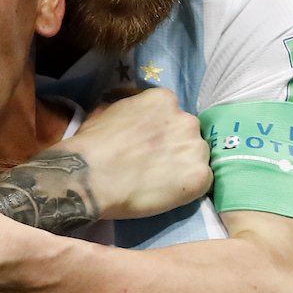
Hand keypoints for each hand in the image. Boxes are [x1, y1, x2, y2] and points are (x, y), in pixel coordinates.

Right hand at [60, 88, 211, 218]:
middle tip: (155, 163)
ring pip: (197, 157)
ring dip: (183, 166)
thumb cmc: (91, 143)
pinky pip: (202, 181)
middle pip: (187, 133)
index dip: (161, 131)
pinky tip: (168, 193)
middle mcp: (186, 119)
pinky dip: (188, 188)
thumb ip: (130, 108)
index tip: (149, 144)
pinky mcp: (199, 177)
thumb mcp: (108, 110)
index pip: (171, 114)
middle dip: (175, 146)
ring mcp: (195, 148)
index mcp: (164, 99)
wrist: (90, 176)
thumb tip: (132, 113)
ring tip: (161, 181)